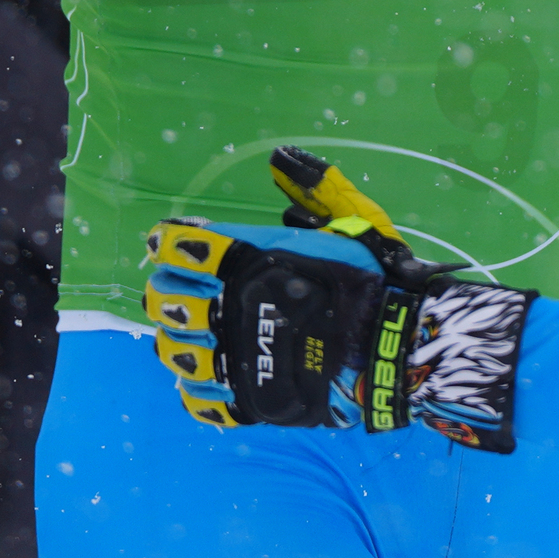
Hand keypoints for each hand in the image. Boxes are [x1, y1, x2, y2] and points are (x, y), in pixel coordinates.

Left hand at [143, 147, 534, 450]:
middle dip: (164, 291)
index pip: (182, 247)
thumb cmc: (372, 280)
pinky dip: (196, 388)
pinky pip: (200, 399)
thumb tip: (279, 158)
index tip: (167, 245)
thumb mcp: (350, 222)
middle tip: (174, 291)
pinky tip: (207, 375)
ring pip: (174, 350)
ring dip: (174, 339)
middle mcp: (232, 306)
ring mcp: (236, 356)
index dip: (167, 244)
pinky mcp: (247, 399)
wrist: (393, 346)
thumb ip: (315, 190)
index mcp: (251, 259)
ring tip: (189, 334)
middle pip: (165, 298)